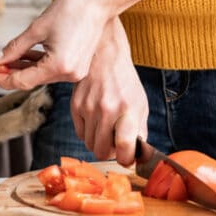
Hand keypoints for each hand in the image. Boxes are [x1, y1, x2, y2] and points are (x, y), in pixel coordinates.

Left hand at [0, 0, 113, 90]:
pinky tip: (23, 58)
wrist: (98, 2)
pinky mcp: (77, 67)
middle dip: (10, 73)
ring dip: (23, 69)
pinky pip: (51, 70)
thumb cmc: (71, 10)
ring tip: (4, 61)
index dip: (2, 78)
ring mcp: (75, 72)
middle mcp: (69, 74)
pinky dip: (37, 65)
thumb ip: (14, 48)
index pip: (23, 81)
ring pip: (41, 76)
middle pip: (32, 80)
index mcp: (59, 65)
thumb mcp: (37, 28)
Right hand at [71, 18, 147, 165]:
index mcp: (127, 109)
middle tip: (115, 143)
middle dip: (110, 153)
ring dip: (99, 142)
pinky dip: (89, 133)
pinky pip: (80, 133)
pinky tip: (96, 120)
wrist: (104, 56)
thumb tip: (136, 156)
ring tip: (107, 129)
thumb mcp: (140, 104)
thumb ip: (139, 131)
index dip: (126, 159)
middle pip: (102, 151)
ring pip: (90, 145)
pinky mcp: (75, 106)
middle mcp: (106, 109)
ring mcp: (88, 108)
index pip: (124, 146)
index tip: (127, 157)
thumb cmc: (125, 82)